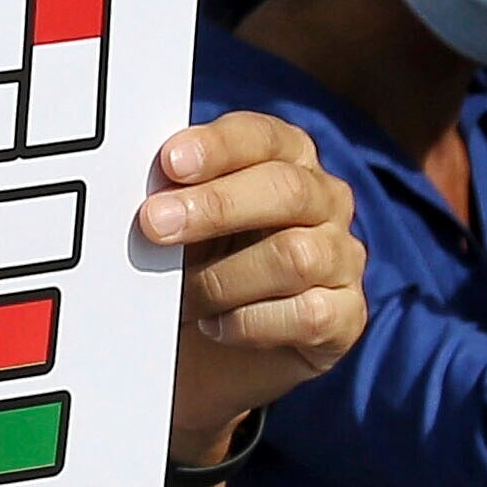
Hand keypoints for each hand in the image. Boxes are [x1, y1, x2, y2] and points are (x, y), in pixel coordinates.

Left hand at [144, 114, 367, 450]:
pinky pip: (307, 315)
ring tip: (182, 296)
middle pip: (286, 190)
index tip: (169, 163)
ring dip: (223, 278)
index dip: (217, 148)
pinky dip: (249, 323)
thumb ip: (171, 194)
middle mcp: (326, 200)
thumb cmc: (196, 260)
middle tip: (155, 226)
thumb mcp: (180, 220)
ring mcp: (342, 257)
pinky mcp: (347, 315)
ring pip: (295, 256)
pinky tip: (215, 325)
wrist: (213, 348)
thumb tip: (139, 184)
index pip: (261, 137)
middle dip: (215, 207)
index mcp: (287, 157)